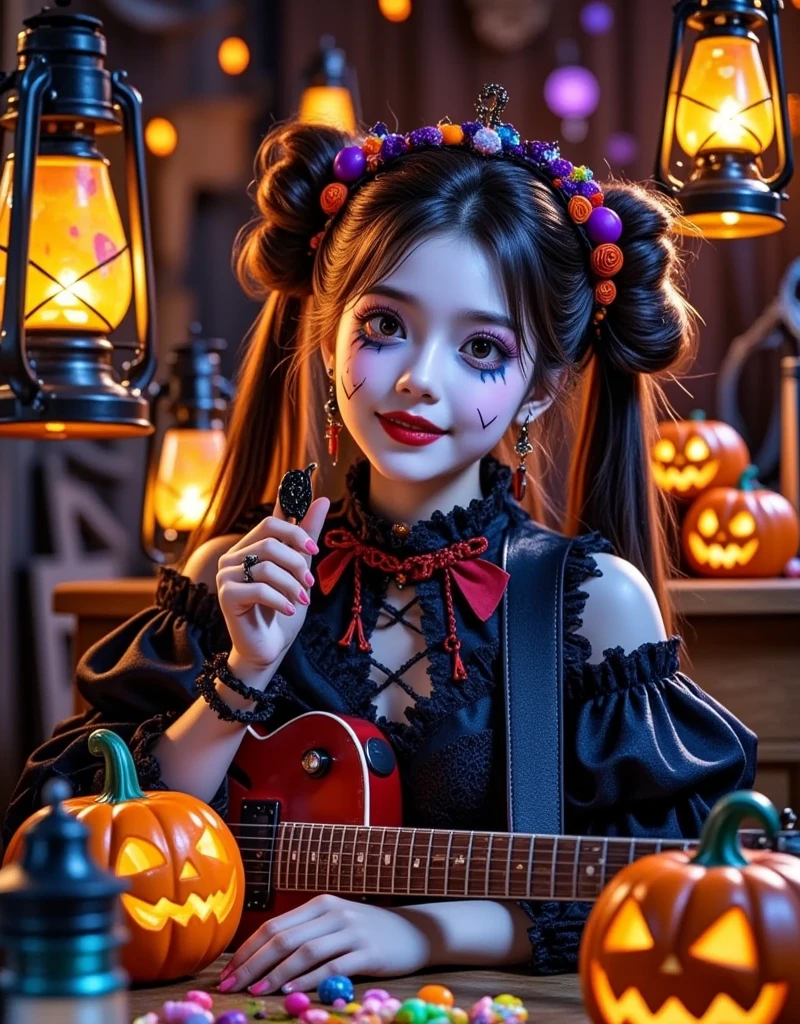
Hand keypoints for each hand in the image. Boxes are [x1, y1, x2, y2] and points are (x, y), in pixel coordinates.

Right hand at [216, 495, 329, 670]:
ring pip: (265, 565)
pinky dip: (279, 598)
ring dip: (291, 584)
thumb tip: (321, 500)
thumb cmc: (283, 608)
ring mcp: (226, 576)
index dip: (295, 530)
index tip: (313, 549)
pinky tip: (289, 609)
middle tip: (310, 583)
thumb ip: (305, 537)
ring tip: (301, 599)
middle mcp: (234, 557)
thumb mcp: (300, 570)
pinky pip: (257, 588)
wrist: (268, 646)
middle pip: (270, 541)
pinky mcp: (225, 596)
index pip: (270, 522)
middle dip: (297, 562)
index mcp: (249, 547)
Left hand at [218, 895, 432, 994]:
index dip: (248, 949)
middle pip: (283, 938)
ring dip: (276, 973)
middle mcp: (333, 913)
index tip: (228, 971)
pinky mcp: (368, 951)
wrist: (416, 932)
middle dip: (253, 963)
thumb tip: (262, 959)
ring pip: (305, 952)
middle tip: (232, 984)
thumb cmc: (369, 931)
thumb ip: (307, 935)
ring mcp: (351, 931)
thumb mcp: (336, 924)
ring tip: (256, 989)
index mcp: (320, 905)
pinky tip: (292, 990)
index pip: (274, 926)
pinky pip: (332, 966)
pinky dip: (309, 979)